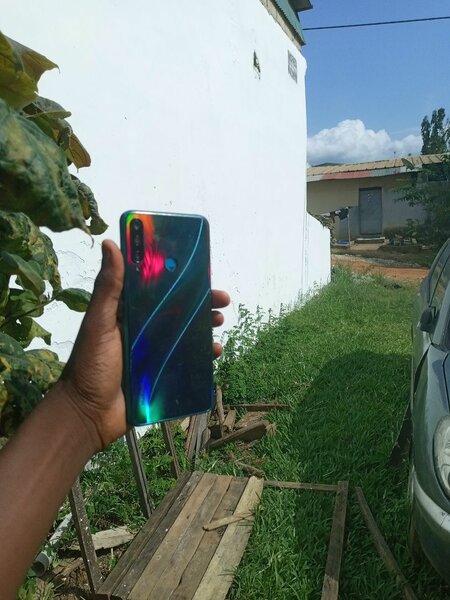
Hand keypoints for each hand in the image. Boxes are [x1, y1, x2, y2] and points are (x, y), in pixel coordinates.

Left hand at [59, 240, 229, 451]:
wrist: (89, 414)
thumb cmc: (90, 364)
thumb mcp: (100, 322)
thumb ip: (108, 287)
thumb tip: (110, 244)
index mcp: (128, 313)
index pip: (157, 288)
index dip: (179, 278)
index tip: (200, 270)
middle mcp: (144, 329)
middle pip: (178, 309)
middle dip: (201, 303)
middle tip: (221, 299)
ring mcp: (155, 352)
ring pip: (186, 333)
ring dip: (206, 326)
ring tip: (220, 323)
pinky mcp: (163, 374)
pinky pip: (188, 360)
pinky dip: (204, 354)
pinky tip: (215, 351)